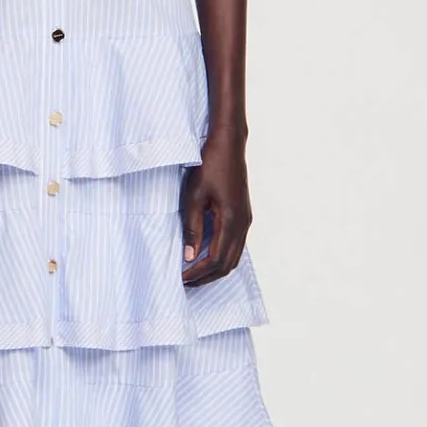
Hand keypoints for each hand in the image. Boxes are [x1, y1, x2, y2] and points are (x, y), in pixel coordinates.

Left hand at [181, 137, 250, 286]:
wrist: (228, 145)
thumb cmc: (209, 166)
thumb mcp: (193, 196)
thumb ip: (192, 228)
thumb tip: (190, 256)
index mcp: (231, 221)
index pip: (216, 260)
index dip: (198, 273)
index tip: (181, 278)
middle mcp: (242, 224)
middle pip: (228, 264)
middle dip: (206, 277)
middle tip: (185, 282)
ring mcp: (245, 220)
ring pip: (234, 257)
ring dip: (214, 269)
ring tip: (193, 273)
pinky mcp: (243, 216)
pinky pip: (235, 245)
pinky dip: (221, 257)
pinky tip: (204, 255)